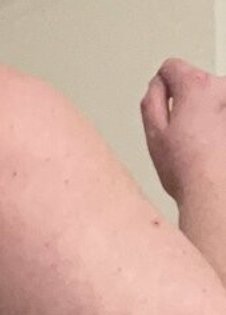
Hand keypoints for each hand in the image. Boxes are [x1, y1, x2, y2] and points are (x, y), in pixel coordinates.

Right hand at [142, 58, 225, 202]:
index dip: (162, 87)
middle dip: (189, 105)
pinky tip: (217, 146)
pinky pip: (222, 115)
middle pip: (196, 84)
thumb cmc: (188, 169)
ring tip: (204, 145)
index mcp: (195, 85)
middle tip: (184, 137)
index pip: (171, 67)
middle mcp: (222, 87)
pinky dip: (219, 126)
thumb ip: (151, 101)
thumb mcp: (154, 134)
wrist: (217, 190)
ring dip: (209, 116)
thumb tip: (156, 85)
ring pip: (214, 101)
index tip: (165, 107)